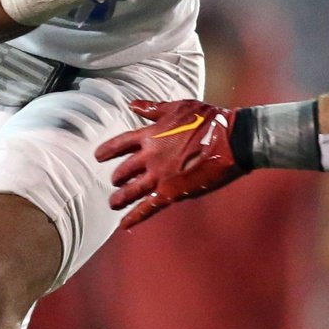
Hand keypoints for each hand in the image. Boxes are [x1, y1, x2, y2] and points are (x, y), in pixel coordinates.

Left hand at [96, 99, 246, 229]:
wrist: (231, 139)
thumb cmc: (208, 119)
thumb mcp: (177, 107)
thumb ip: (152, 108)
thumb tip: (132, 104)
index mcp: (150, 135)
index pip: (120, 143)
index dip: (107, 151)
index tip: (98, 157)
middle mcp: (150, 156)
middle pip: (124, 170)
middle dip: (118, 177)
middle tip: (115, 182)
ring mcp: (159, 176)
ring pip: (131, 191)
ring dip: (120, 198)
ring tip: (113, 204)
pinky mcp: (172, 192)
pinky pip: (148, 207)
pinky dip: (135, 217)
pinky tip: (124, 224)